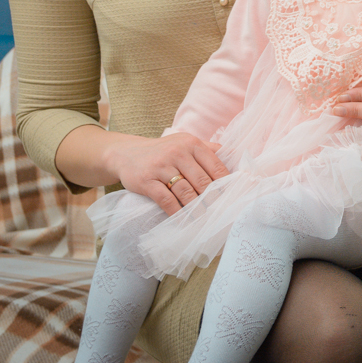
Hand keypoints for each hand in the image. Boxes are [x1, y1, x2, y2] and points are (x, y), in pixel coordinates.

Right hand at [103, 131, 228, 215]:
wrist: (126, 154)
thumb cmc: (163, 151)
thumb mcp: (184, 143)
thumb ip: (208, 149)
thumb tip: (235, 157)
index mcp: (191, 143)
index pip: (215, 165)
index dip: (225, 183)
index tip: (232, 196)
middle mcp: (177, 152)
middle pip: (202, 180)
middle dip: (212, 198)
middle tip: (220, 212)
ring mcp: (161, 166)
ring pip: (186, 191)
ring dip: (196, 207)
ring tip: (204, 218)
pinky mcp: (146, 181)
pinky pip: (166, 200)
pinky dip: (176, 211)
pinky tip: (182, 219)